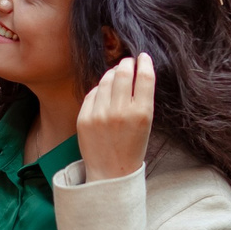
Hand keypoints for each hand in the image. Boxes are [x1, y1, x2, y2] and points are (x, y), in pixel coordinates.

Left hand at [77, 54, 155, 182]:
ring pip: (106, 80)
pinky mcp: (84, 118)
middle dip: (127, 63)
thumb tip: (135, 69)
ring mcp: (100, 115)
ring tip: (117, 74)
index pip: (145, 77)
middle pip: (123, 73)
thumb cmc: (132, 146)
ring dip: (113, 73)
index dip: (144, 62)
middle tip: (128, 62)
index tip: (143, 57)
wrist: (111, 172)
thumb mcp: (146, 123)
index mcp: (141, 114)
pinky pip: (93, 92)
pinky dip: (100, 89)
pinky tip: (104, 92)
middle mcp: (120, 112)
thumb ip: (142, 98)